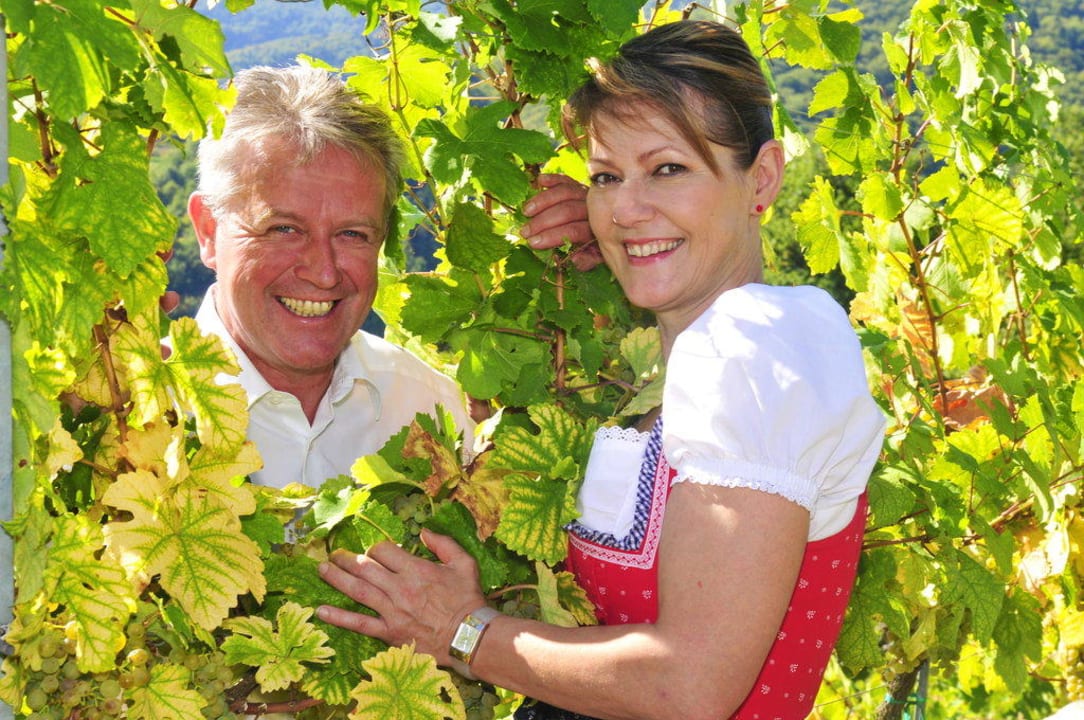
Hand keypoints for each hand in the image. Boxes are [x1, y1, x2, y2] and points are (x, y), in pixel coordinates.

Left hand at [317, 529, 487, 663]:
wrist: (469, 636)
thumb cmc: (468, 599)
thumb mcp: (464, 563)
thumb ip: (443, 543)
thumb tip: (423, 531)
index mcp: (416, 570)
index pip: (384, 551)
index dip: (375, 548)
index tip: (374, 552)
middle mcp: (400, 588)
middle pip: (366, 568)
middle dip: (347, 559)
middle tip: (334, 554)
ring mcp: (392, 611)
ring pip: (358, 591)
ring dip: (337, 579)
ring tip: (322, 569)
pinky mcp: (389, 632)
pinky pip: (360, 624)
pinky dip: (339, 617)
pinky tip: (321, 611)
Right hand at [520, 173, 601, 270]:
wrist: (617, 223)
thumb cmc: (603, 243)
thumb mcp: (600, 257)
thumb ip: (588, 260)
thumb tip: (574, 259)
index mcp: (598, 229)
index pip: (573, 231)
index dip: (551, 237)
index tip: (532, 243)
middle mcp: (593, 209)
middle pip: (566, 211)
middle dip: (542, 221)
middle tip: (524, 231)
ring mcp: (588, 195)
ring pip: (565, 193)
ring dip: (543, 200)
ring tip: (526, 211)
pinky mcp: (581, 185)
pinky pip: (567, 180)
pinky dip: (554, 179)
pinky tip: (539, 181)